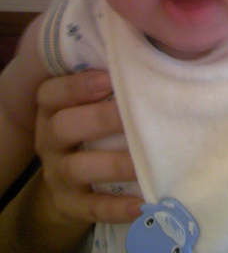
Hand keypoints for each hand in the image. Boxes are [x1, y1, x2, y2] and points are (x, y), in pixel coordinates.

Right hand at [35, 71, 142, 224]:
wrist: (74, 174)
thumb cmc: (94, 120)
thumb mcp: (92, 99)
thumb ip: (110, 77)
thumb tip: (150, 48)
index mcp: (52, 107)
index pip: (51, 93)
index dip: (78, 85)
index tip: (110, 78)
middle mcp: (48, 138)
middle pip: (63, 126)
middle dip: (100, 118)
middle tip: (135, 114)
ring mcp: (56, 172)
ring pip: (76, 168)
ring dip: (113, 163)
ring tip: (146, 159)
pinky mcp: (68, 203)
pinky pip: (89, 208)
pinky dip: (115, 207)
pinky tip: (143, 202)